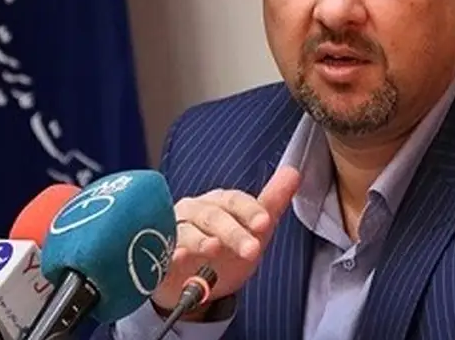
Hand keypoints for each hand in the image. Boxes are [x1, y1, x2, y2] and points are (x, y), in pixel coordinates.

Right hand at [151, 166, 300, 313]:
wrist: (193, 282)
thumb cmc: (223, 250)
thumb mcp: (252, 230)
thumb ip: (271, 202)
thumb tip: (293, 172)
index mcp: (220, 203)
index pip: (235, 200)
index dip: (250, 210)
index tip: (264, 223)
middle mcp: (196, 211)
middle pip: (214, 216)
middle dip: (233, 232)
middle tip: (251, 249)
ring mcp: (176, 231)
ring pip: (187, 231)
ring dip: (201, 240)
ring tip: (213, 249)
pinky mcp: (161, 253)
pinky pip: (163, 251)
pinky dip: (171, 253)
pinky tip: (179, 258)